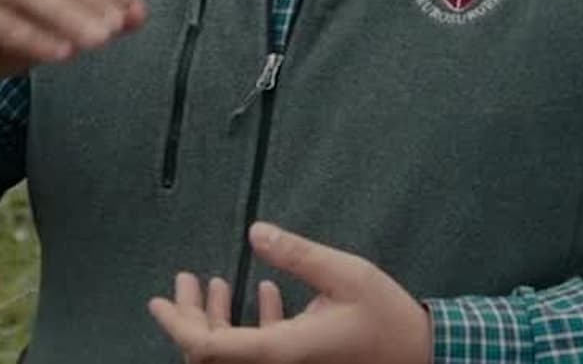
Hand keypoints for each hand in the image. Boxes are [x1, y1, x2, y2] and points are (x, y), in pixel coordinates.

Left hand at [147, 222, 432, 363]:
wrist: (424, 355)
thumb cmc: (387, 317)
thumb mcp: (345, 275)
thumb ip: (297, 254)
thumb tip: (255, 231)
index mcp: (281, 351)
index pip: (210, 347)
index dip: (178, 325)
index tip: (158, 301)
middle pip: (213, 353)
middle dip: (190, 319)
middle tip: (182, 282)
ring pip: (234, 352)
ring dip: (216, 320)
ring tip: (210, 282)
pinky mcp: (302, 363)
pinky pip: (261, 350)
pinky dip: (250, 324)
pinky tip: (263, 290)